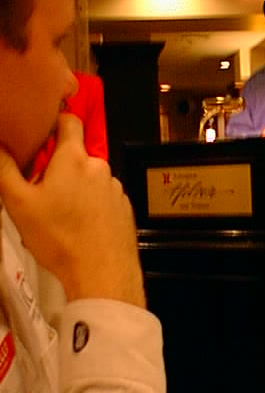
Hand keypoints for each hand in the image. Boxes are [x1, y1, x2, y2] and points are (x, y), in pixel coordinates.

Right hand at [0, 114, 144, 306]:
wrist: (102, 271)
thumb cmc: (60, 237)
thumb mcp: (20, 204)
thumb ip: (5, 170)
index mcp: (74, 158)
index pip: (69, 121)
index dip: (55, 123)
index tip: (42, 136)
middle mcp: (99, 166)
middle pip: (76, 156)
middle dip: (59, 169)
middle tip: (42, 193)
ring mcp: (115, 187)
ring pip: (90, 179)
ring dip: (76, 188)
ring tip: (61, 217)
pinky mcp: (124, 206)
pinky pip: (104, 197)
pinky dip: (92, 205)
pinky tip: (80, 227)